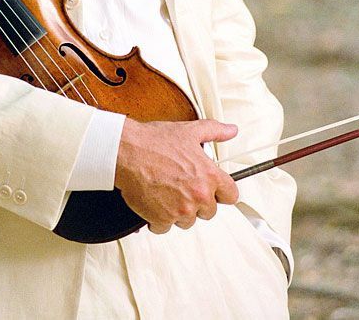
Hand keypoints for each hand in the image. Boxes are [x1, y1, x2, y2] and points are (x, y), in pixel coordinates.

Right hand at [115, 117, 238, 234]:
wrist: (127, 152)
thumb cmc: (154, 141)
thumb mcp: (189, 131)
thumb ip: (215, 131)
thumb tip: (231, 131)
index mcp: (209, 175)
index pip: (231, 195)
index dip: (221, 191)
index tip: (213, 190)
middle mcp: (199, 195)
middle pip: (209, 211)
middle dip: (197, 202)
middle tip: (182, 187)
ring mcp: (181, 210)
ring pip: (188, 221)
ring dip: (178, 211)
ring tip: (166, 192)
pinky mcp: (163, 219)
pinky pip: (165, 227)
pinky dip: (158, 218)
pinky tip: (154, 201)